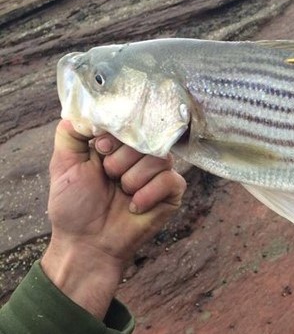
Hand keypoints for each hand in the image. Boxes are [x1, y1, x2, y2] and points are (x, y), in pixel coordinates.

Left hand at [40, 120, 185, 318]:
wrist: (86, 244)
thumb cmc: (73, 207)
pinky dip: (148, 194)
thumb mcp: (64, 165)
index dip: (115, 135)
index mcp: (117, 146)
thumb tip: (83, 108)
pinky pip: (171, 180)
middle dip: (120, 161)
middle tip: (108, 178)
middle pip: (145, 139)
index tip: (99, 152)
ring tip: (122, 194)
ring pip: (159, 158)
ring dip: (133, 179)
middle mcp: (140, 156)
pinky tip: (134, 207)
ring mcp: (157, 175)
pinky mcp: (171, 194)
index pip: (129, 122)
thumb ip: (71, 134)